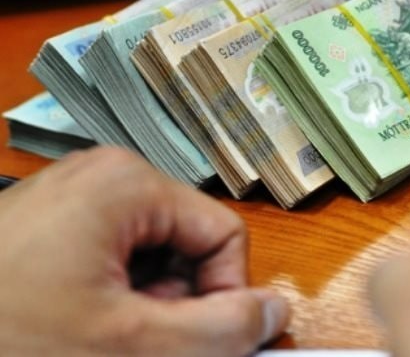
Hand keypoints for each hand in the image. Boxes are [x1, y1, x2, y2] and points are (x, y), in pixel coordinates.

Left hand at [0, 147, 289, 355]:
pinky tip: (77, 323)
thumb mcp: (133, 345)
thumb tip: (279, 309)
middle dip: (176, 300)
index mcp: (129, 182)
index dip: (222, 295)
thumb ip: (221, 331)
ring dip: (144, 302)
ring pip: (150, 252)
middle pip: (186, 239)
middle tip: (134, 342)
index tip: (190, 341)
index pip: (223, 234)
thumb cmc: (16, 340)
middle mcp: (102, 173)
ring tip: (101, 335)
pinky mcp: (48, 218)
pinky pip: (110, 253)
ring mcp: (71, 194)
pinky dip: (111, 294)